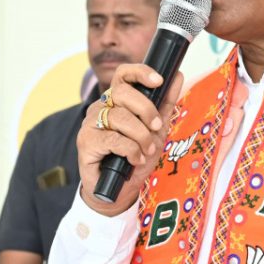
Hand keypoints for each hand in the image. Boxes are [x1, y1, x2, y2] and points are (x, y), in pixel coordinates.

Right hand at [78, 64, 183, 215]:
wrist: (118, 190)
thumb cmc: (135, 157)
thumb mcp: (156, 130)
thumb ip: (165, 104)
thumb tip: (177, 76)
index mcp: (116, 100)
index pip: (124, 75)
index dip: (140, 72)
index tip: (159, 81)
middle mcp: (101, 107)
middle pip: (122, 92)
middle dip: (146, 109)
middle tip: (157, 127)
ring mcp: (91, 123)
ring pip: (120, 117)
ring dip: (141, 136)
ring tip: (147, 150)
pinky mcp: (86, 142)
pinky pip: (114, 139)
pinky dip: (131, 150)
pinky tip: (135, 159)